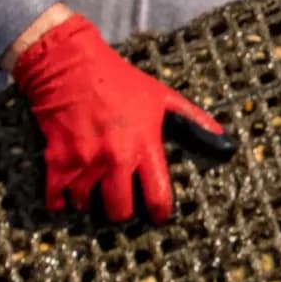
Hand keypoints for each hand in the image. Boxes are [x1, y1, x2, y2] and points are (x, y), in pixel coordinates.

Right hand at [9, 13, 232, 223]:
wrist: (69, 64)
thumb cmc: (118, 80)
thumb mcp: (161, 96)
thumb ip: (192, 120)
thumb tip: (223, 138)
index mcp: (145, 144)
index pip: (158, 196)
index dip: (159, 213)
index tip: (157, 217)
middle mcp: (116, 157)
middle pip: (120, 211)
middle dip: (122, 212)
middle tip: (120, 204)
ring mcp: (85, 161)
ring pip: (87, 206)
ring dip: (89, 203)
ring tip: (92, 193)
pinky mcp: (58, 160)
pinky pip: (57, 198)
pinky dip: (60, 201)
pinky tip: (65, 195)